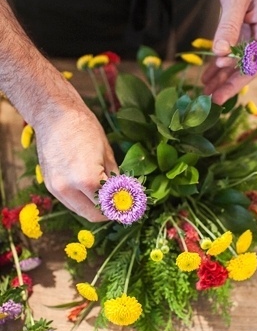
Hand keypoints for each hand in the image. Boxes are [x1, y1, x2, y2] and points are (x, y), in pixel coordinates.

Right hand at [32, 97, 117, 221]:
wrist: (54, 115)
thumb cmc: (85, 128)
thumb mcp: (107, 154)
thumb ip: (115, 179)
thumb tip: (125, 195)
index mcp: (86, 179)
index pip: (109, 205)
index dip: (124, 207)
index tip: (134, 206)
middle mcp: (67, 188)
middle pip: (93, 215)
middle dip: (111, 212)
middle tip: (124, 205)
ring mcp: (55, 188)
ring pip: (80, 211)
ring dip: (96, 209)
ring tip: (112, 198)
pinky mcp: (49, 185)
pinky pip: (70, 202)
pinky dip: (84, 202)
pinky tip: (95, 192)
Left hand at [202, 0, 256, 104]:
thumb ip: (228, 27)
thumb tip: (221, 53)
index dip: (242, 75)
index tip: (224, 87)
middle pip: (250, 67)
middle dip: (232, 83)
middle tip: (213, 99)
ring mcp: (255, 36)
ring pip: (240, 63)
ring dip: (224, 77)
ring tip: (207, 91)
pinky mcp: (244, 34)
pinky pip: (233, 54)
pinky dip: (221, 64)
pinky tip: (208, 75)